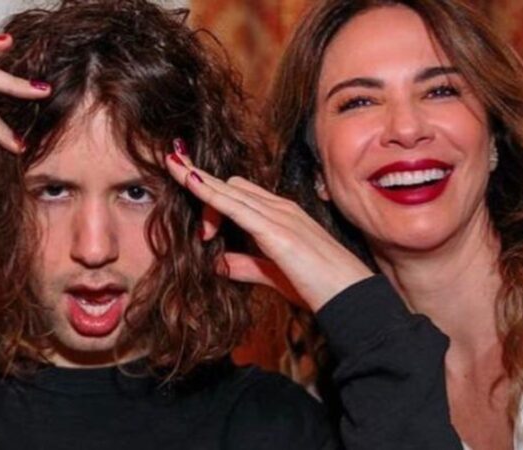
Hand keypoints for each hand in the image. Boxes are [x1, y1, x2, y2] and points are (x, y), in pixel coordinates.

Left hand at [165, 148, 372, 312]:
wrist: (352, 298)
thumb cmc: (319, 288)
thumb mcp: (274, 275)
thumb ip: (247, 266)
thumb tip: (219, 264)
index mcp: (283, 215)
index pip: (240, 193)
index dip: (212, 195)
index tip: (186, 189)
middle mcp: (281, 208)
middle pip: (231, 187)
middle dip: (203, 193)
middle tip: (184, 210)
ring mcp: (280, 216)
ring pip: (229, 189)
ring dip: (198, 183)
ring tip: (171, 168)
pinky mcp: (276, 231)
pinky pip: (235, 206)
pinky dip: (210, 193)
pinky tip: (190, 182)